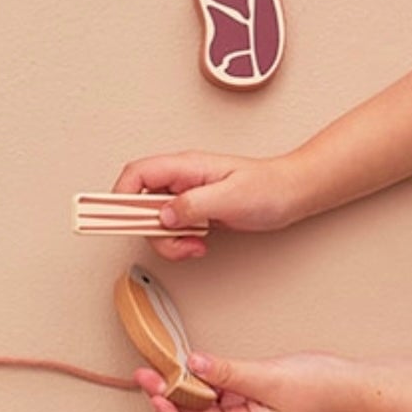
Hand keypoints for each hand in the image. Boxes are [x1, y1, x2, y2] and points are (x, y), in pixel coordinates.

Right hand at [112, 150, 301, 259]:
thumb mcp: (230, 197)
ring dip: (169, 241)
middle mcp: (181, 180)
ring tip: (194, 245)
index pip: (137, 174)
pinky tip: (199, 244)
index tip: (120, 218)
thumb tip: (163, 215)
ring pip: (156, 221)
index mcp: (185, 166)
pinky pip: (173, 229)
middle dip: (152, 229)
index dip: (121, 195)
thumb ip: (193, 205)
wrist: (291, 195)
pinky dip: (181, 243)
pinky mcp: (195, 212)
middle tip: (173, 241)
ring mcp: (187, 196)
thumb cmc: (268, 188)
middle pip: (141, 203)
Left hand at [135, 352, 354, 411]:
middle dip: (167, 398)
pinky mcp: (242, 396)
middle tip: (145, 374)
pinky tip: (184, 363)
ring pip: (198, 404)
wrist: (348, 386)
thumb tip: (194, 364)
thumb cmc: (319, 392)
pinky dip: (197, 377)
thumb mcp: (269, 379)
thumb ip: (229, 373)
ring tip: (156, 366)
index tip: (154, 394)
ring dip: (178, 387)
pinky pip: (212, 389)